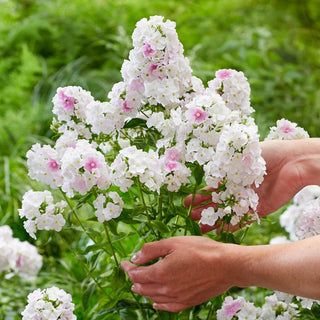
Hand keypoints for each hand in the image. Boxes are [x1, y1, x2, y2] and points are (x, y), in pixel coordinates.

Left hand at [121, 236, 233, 311]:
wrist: (226, 265)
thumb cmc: (200, 250)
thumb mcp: (173, 243)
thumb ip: (151, 250)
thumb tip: (135, 258)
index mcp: (160, 273)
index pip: (137, 274)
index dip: (128, 268)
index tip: (124, 262)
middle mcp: (166, 289)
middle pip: (143, 287)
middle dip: (134, 279)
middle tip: (130, 272)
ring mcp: (177, 298)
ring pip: (153, 297)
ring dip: (143, 291)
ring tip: (138, 286)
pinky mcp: (188, 302)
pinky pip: (168, 307)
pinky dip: (158, 304)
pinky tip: (156, 303)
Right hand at [186, 139, 310, 232]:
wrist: (293, 162)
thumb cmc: (267, 153)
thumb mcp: (241, 154)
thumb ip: (224, 165)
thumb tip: (207, 173)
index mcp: (234, 175)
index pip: (213, 188)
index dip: (200, 195)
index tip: (187, 201)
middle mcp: (239, 189)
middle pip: (216, 202)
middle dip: (202, 209)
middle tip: (189, 215)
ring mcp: (248, 200)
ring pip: (226, 213)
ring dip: (213, 220)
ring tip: (198, 227)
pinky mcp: (259, 210)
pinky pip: (242, 220)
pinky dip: (230, 226)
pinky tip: (217, 232)